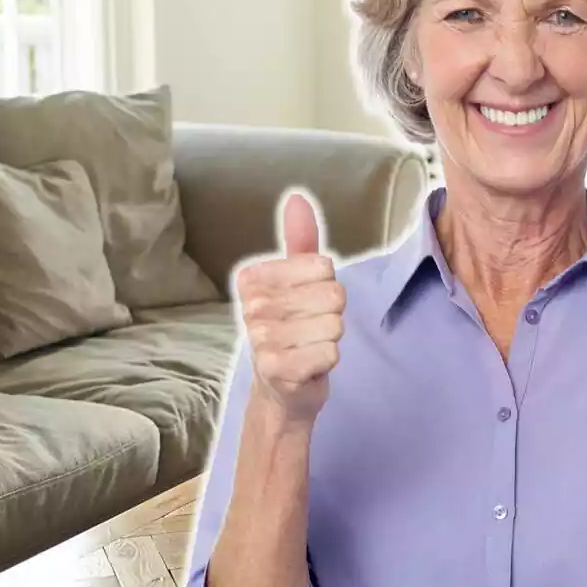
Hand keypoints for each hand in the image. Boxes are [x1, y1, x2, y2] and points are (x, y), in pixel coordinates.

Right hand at [234, 192, 345, 423]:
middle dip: (332, 314)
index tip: (306, 302)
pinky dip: (328, 361)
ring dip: (330, 339)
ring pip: (335, 325)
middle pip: (333, 295)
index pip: (324, 266)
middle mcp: (252, 305)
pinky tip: (308, 365)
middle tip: (310, 327)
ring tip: (308, 345)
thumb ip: (300, 240)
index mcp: (252, 277)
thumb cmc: (292, 327)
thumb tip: (296, 197)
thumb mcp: (297, 280)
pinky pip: (330, 352)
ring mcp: (261, 339)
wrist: (282, 388)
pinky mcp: (277, 369)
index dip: (326, 285)